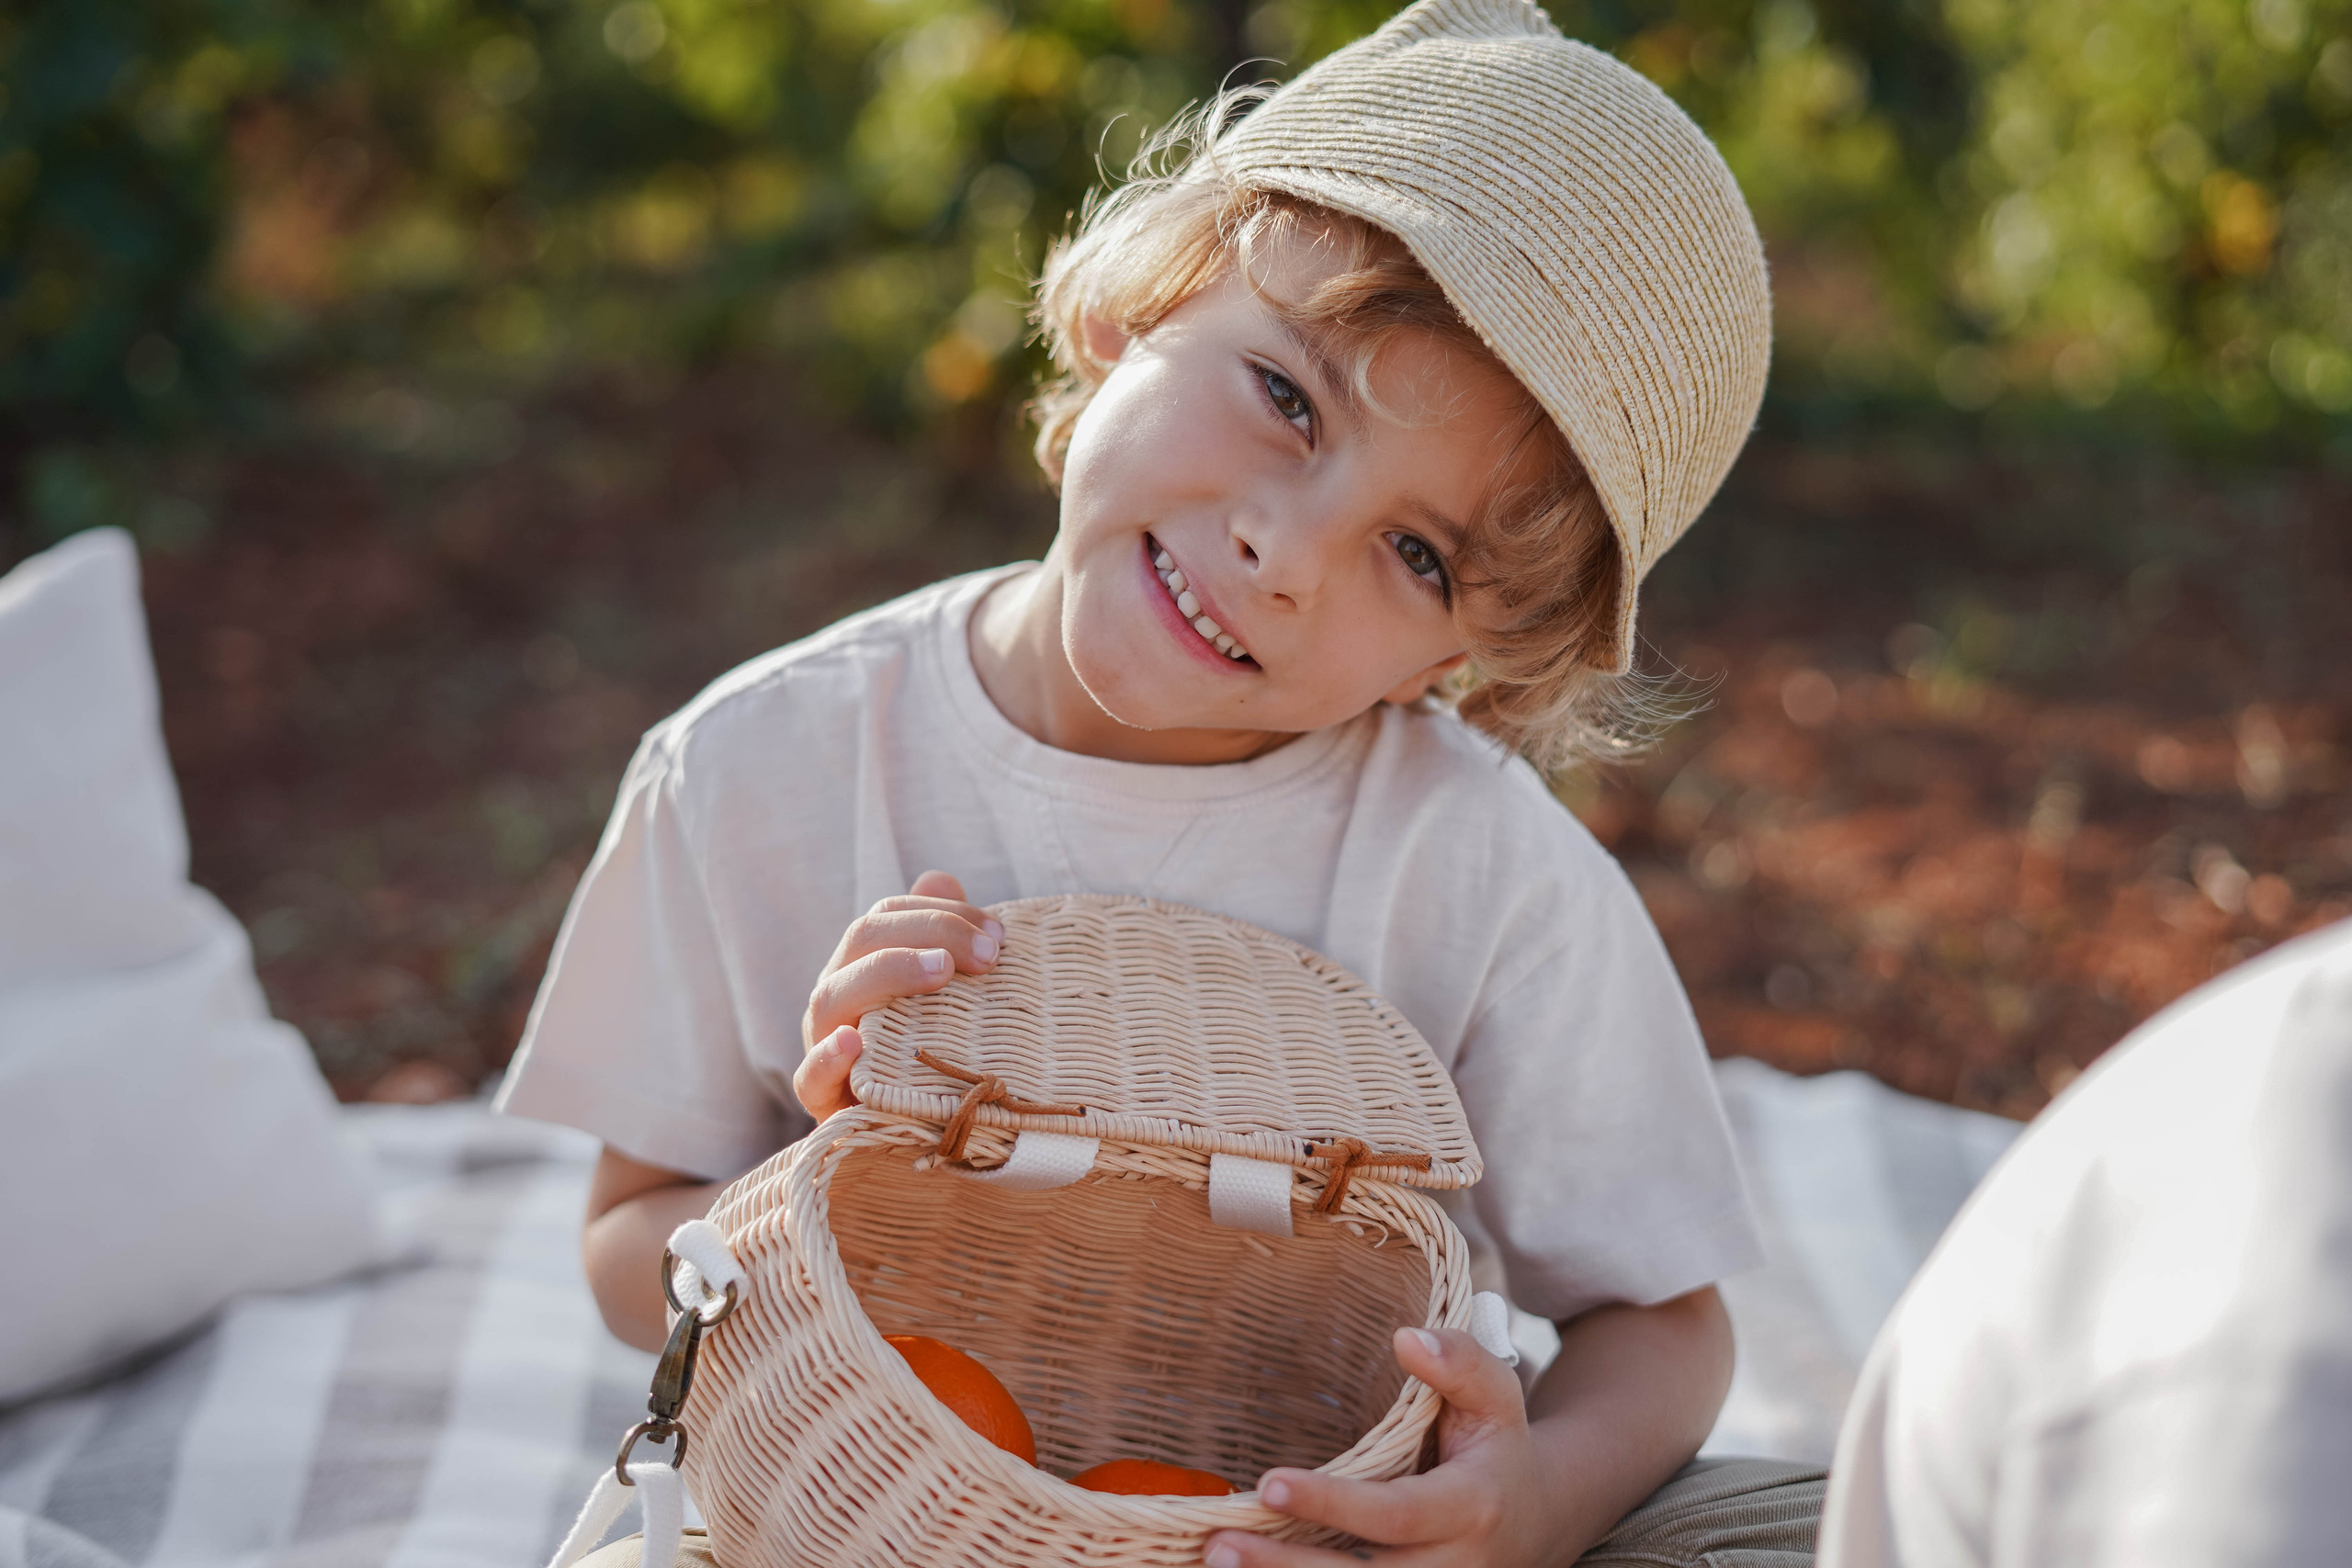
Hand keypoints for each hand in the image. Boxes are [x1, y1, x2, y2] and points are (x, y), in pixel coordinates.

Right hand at [795, 871, 1002, 1120]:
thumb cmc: (931, 1055)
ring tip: (939, 971)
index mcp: (865, 964)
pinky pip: (809, 1077)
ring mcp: (824, 1043)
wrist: (911, 1134)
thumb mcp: (945, 998)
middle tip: (988, 953)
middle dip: (928, 932)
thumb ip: (941, 938)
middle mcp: (839, 996)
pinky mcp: (821, 1099)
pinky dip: (827, 1058)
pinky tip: (853, 1043)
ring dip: (887, 974)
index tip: (999, 932)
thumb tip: (940, 878)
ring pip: (832, 996)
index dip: (941, 912)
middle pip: (863, 940)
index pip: (888, 914)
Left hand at [1204, 1327, 1543, 1567]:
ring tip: (1215, 1560)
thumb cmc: (1496, 1448)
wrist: (1536, 1521)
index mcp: (1470, 1508)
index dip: (1332, 1503)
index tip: (1271, 1483)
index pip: (1396, 1513)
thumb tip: (1408, 1338)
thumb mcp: (1497, 1397)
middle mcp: (1451, 1567)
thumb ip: (1460, 1362)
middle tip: (1220, 1543)